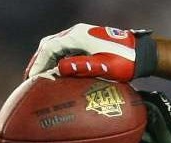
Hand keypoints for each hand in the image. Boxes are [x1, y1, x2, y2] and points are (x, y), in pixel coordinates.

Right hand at [25, 24, 155, 80]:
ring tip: (38, 78)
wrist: (141, 54)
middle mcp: (77, 33)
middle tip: (29, 80)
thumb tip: (57, 68)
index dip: (38, 64)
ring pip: (55, 47)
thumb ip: (80, 66)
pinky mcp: (86, 42)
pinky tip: (54, 74)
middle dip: (38, 62)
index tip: (30, 80)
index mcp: (77, 36)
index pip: (49, 48)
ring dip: (45, 61)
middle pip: (48, 45)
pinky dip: (55, 60)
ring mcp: (81, 36)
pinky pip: (64, 50)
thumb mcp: (102, 65)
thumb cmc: (124, 62)